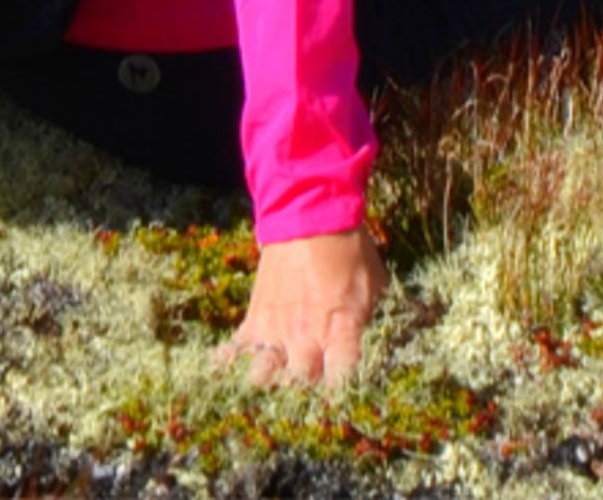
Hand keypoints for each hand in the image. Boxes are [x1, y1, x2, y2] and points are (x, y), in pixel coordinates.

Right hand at [218, 228, 385, 389]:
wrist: (310, 213)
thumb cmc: (349, 249)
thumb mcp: (374, 283)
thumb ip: (369, 319)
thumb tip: (368, 339)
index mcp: (341, 330)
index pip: (342, 381)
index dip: (344, 389)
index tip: (344, 385)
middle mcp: (307, 338)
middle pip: (302, 386)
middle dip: (307, 389)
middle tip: (311, 380)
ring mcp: (277, 330)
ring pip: (264, 378)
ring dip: (271, 381)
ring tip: (277, 376)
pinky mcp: (255, 318)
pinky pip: (234, 351)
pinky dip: (230, 362)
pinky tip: (229, 370)